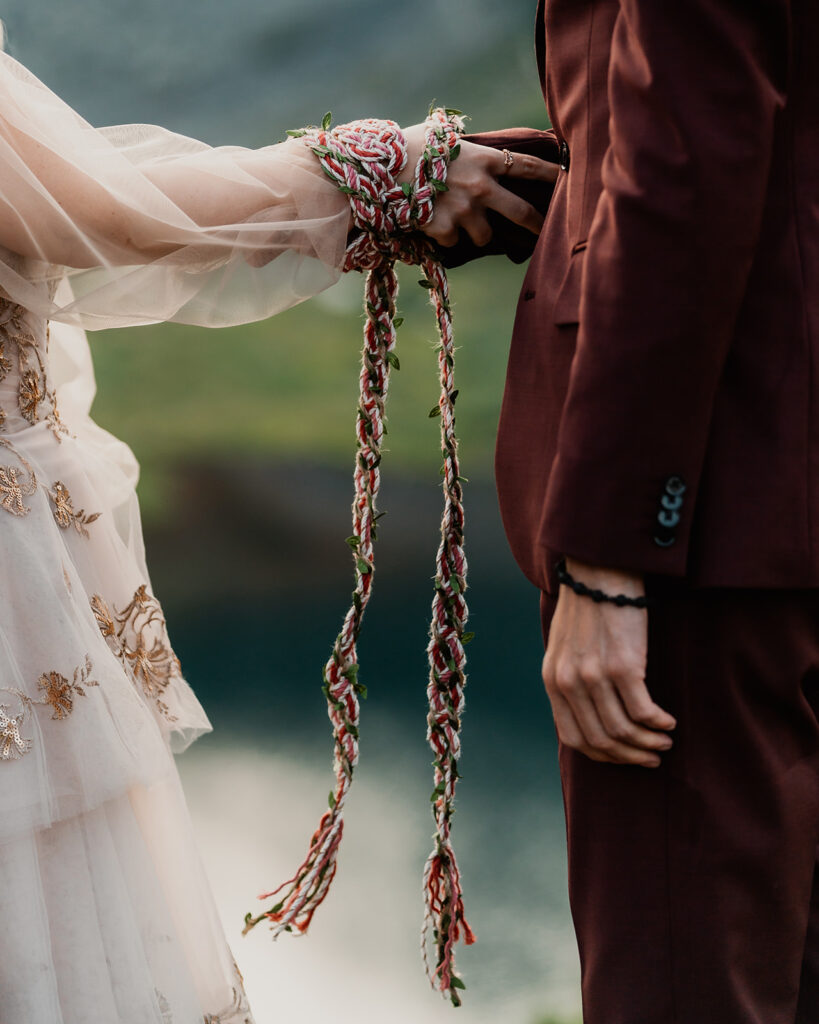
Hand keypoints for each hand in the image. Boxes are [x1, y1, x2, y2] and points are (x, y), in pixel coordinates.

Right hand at [398, 123, 558, 247]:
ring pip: (485, 236)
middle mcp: (481, 186)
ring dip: (476, 232)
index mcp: (484, 159)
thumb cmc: (405, 148)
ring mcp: (464, 211)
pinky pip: (453, 242)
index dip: (552, 175)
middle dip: (537, 225)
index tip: (569, 179)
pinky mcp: (445, 230)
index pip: (528, 167)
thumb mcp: (440, 138)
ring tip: (457, 221)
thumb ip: (463, 148)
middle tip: (546, 233)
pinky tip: (429, 224)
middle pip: (521, 212)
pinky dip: (445, 237)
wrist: (376, 169)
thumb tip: (469, 147)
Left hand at [541, 556, 676, 766]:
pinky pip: (643, 711)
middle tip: (652, 757)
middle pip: (601, 740)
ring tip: (664, 741)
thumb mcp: (564, 647)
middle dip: (630, 756)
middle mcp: (569, 683)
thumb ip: (570, 679)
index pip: (574, 738)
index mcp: (553, 680)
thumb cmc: (588, 606)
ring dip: (648, 743)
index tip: (624, 757)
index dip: (603, 755)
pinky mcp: (622, 665)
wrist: (600, 571)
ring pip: (623, 731)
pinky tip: (669, 721)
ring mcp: (594, 676)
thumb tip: (589, 713)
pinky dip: (658, 723)